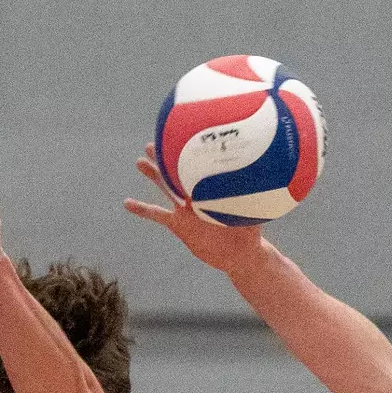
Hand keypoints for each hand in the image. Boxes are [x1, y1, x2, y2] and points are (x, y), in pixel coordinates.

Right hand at [124, 144, 264, 273]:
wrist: (237, 255)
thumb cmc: (249, 233)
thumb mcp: (252, 216)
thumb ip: (254, 204)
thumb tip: (264, 190)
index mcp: (214, 190)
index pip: (202, 168)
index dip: (192, 154)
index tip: (184, 137)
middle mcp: (198, 196)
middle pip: (180, 172)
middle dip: (168, 157)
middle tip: (155, 142)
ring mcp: (186, 209)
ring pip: (166, 188)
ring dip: (153, 175)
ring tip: (139, 162)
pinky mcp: (179, 225)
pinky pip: (157, 215)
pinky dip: (142, 209)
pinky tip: (127, 203)